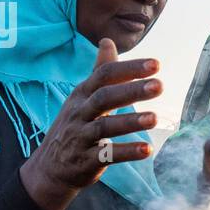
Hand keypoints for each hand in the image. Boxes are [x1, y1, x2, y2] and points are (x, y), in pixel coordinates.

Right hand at [20, 38, 161, 209]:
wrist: (49, 168)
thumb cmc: (74, 126)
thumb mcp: (83, 97)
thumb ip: (100, 71)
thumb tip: (107, 41)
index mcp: (82, 95)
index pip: (104, 75)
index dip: (129, 68)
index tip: (156, 64)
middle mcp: (79, 113)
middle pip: (104, 98)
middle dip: (132, 90)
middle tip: (160, 86)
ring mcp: (80, 137)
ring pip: (104, 127)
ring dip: (130, 121)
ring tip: (155, 118)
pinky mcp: (84, 161)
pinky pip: (106, 156)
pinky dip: (126, 152)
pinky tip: (147, 150)